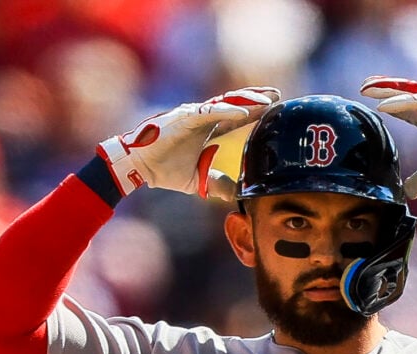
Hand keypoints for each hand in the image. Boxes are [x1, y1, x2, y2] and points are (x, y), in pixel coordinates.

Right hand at [97, 88, 277, 196]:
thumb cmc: (162, 169)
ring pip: (225, 103)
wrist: (138, 167)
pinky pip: (209, 112)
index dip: (255, 110)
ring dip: (247, 100)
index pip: (235, 115)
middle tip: (278, 95)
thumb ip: (218, 184)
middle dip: (256, 98)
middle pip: (234, 103)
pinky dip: (228, 111)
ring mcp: (192, 115)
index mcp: (205, 128)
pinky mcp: (183, 119)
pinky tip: (246, 112)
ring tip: (268, 99)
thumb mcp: (198, 180)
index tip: (275, 107)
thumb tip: (238, 195)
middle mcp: (200, 117)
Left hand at [361, 79, 416, 196]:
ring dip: (386, 90)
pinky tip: (382, 106)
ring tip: (366, 88)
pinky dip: (400, 104)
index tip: (374, 107)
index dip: (392, 107)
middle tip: (363, 87)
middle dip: (383, 90)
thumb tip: (408, 191)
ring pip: (408, 93)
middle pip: (404, 96)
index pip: (409, 110)